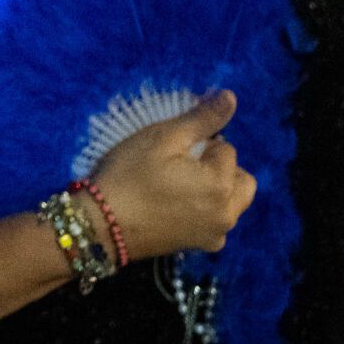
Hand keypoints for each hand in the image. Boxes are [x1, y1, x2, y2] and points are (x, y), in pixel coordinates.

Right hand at [91, 90, 257, 259]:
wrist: (101, 226)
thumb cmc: (131, 175)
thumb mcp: (162, 138)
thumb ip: (202, 119)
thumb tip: (231, 97)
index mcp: (222, 184)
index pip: (227, 149)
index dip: (201, 144)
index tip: (173, 150)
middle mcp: (228, 213)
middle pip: (241, 179)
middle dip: (221, 168)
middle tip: (185, 166)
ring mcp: (215, 234)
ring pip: (233, 202)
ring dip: (218, 189)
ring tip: (182, 186)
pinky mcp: (201, 246)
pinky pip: (218, 222)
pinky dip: (208, 211)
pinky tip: (178, 207)